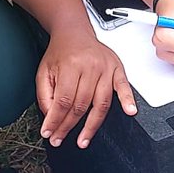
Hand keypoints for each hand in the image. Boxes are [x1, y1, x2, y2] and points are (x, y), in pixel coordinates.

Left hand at [37, 28, 136, 148]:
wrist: (74, 32)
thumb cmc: (61, 53)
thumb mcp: (44, 72)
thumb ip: (45, 95)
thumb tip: (50, 118)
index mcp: (71, 66)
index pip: (63, 101)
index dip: (55, 121)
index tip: (49, 132)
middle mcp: (90, 67)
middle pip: (81, 106)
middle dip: (68, 127)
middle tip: (60, 139)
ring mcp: (106, 68)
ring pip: (101, 104)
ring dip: (92, 126)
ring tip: (83, 140)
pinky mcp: (118, 69)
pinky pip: (124, 87)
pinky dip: (128, 100)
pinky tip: (130, 111)